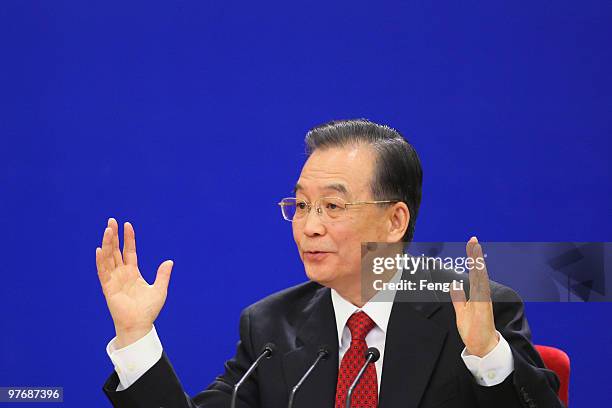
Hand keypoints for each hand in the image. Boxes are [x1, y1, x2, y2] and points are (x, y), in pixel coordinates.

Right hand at [95, 218, 173, 347]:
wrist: (140, 325)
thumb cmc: (149, 310)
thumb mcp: (159, 289)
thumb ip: (162, 275)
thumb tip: (169, 261)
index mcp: (133, 273)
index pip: (129, 251)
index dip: (128, 238)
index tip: (127, 224)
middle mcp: (122, 274)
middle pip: (116, 251)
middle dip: (114, 236)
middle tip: (111, 221)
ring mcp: (114, 279)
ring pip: (108, 258)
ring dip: (107, 244)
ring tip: (107, 229)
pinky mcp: (108, 288)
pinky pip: (103, 272)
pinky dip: (101, 261)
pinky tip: (100, 249)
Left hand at [450, 237, 497, 356]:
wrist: (482, 347)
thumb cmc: (473, 331)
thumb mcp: (462, 312)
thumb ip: (459, 298)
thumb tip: (454, 284)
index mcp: (476, 295)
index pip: (474, 273)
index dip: (472, 259)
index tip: (471, 245)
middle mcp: (481, 295)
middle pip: (478, 272)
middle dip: (475, 256)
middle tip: (473, 240)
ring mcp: (483, 301)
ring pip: (481, 278)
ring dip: (478, 263)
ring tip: (476, 249)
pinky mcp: (483, 308)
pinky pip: (482, 291)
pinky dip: (480, 280)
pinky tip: (478, 269)